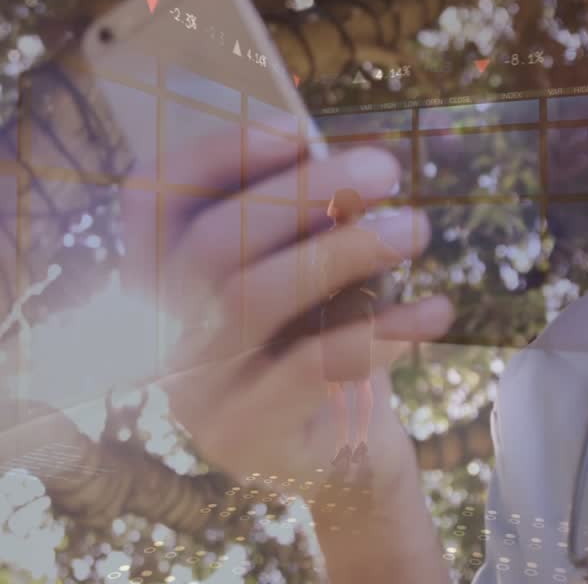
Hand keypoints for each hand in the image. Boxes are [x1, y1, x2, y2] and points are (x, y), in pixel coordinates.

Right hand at [119, 116, 453, 494]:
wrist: (334, 457)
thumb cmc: (315, 341)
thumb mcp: (302, 273)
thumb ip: (302, 224)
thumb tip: (342, 166)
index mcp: (156, 278)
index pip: (154, 198)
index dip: (219, 156)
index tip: (300, 130)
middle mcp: (158, 331)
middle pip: (213, 242)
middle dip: (303, 191)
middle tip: (386, 168)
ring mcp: (192, 390)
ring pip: (253, 298)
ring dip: (344, 250)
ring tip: (417, 228)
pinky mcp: (243, 436)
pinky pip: (309, 369)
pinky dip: (379, 332)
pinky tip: (434, 310)